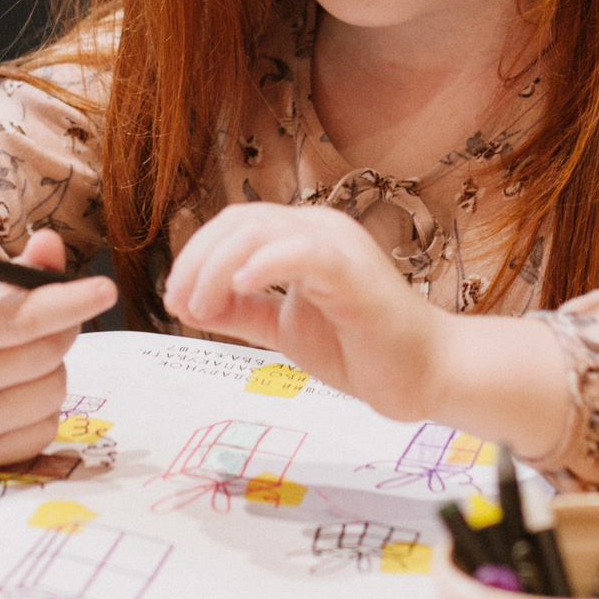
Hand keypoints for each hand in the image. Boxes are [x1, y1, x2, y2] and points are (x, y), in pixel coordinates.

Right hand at [0, 230, 112, 466]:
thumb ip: (20, 267)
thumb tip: (52, 245)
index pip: (19, 317)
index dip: (68, 302)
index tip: (107, 289)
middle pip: (46, 353)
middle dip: (61, 330)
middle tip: (49, 321)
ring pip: (53, 391)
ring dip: (52, 370)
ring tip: (19, 360)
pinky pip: (47, 427)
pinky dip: (43, 407)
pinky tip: (12, 394)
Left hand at [162, 204, 455, 419]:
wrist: (423, 377)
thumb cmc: (362, 349)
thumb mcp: (284, 328)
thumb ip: (244, 313)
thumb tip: (193, 303)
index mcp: (303, 238)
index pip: (235, 226)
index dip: (196, 256)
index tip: (175, 299)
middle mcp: (320, 229)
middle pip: (239, 221)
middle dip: (197, 260)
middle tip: (179, 303)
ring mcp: (338, 245)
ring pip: (260, 231)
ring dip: (217, 267)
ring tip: (200, 306)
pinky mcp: (354, 272)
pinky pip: (302, 252)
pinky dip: (263, 263)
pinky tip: (241, 287)